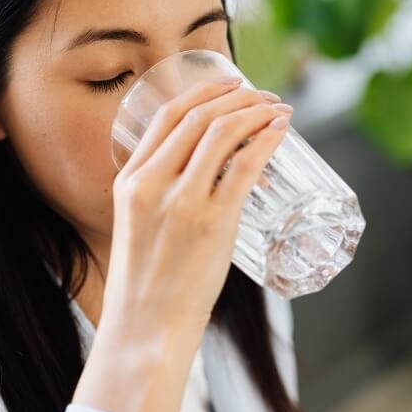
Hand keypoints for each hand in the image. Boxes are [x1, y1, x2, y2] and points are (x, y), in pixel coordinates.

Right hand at [103, 77, 292, 336]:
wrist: (147, 327)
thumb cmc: (148, 284)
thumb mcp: (138, 227)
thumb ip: (161, 197)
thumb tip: (208, 177)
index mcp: (130, 181)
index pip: (167, 117)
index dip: (204, 92)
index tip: (230, 84)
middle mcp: (152, 183)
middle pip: (199, 117)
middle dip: (237, 96)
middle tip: (263, 95)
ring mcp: (183, 201)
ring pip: (224, 133)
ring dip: (257, 112)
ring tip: (278, 109)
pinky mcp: (213, 222)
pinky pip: (245, 165)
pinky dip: (267, 140)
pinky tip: (281, 132)